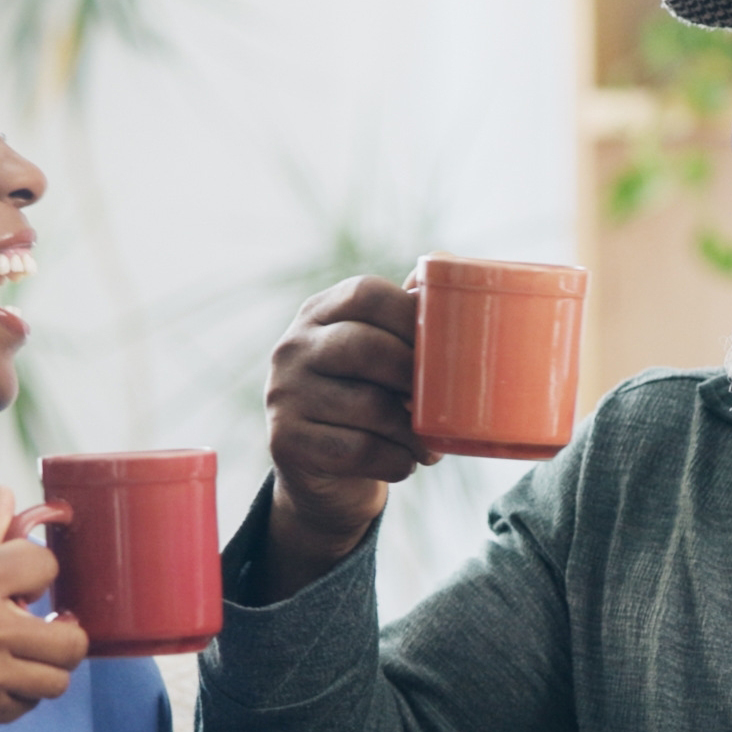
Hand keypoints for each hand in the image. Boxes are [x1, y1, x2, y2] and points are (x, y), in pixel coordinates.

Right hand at [0, 491, 89, 731]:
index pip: (46, 565)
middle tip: (39, 629)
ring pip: (59, 677)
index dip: (37, 572)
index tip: (21, 584)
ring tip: (17, 658)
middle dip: (62, 632)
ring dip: (43, 668)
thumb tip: (8, 495)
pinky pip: (28, 704)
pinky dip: (17, 695)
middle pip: (73, 637)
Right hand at [260, 274, 433, 589]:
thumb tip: (445, 258)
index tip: (447, 349)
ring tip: (431, 445)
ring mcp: (283, 393)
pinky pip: (358, 449)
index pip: (367, 293)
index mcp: (320, 313)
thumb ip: (407, 315)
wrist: (324, 473)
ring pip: (369, 406)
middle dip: (416, 378)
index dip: (414, 317)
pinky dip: (396, 460)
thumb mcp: (382, 356)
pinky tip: (405, 462)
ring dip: (413, 432)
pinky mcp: (285, 440)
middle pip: (366, 347)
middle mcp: (292, 347)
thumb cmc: (370, 402)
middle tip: (445, 404)